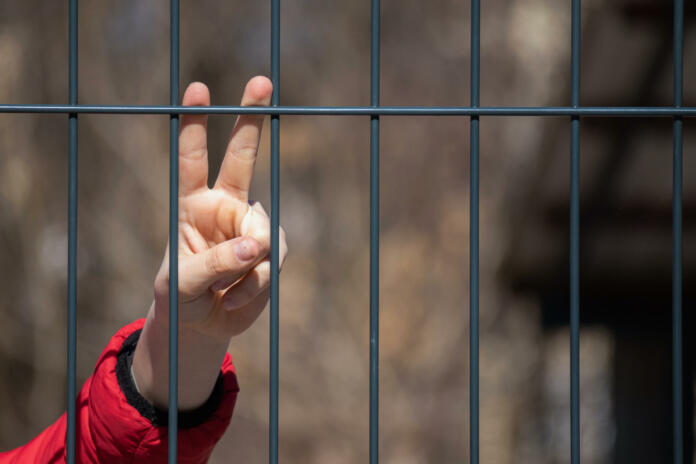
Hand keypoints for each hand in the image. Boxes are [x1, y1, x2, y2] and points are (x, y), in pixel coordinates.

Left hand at [153, 76, 287, 342]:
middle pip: (242, 156)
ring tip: (224, 292)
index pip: (192, 159)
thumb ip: (213, 264)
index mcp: (192, 204)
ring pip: (263, 233)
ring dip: (246, 269)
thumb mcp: (181, 285)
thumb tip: (257, 246)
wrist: (204, 324)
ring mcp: (250, 227)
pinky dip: (256, 286)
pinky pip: (273, 262)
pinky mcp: (270, 251)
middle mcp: (225, 206)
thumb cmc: (181, 298)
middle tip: (262, 80)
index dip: (195, 124)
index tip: (199, 89)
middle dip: (250, 118)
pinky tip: (237, 299)